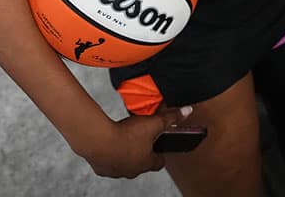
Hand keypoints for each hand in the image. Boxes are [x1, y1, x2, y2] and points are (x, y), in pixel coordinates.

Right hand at [79, 106, 193, 178]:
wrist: (98, 140)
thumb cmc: (125, 136)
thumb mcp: (153, 123)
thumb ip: (170, 118)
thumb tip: (186, 112)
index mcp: (146, 163)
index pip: (159, 163)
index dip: (161, 153)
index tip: (160, 145)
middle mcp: (131, 171)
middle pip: (141, 163)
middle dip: (143, 152)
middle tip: (142, 138)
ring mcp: (115, 171)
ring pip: (125, 163)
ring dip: (126, 153)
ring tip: (125, 137)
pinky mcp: (101, 168)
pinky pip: (108, 162)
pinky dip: (110, 154)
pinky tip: (111, 141)